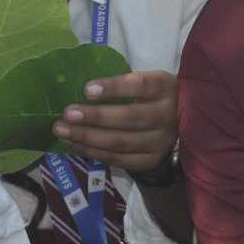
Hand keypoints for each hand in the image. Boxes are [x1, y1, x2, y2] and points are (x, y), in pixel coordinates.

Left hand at [53, 70, 177, 173]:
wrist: (182, 124)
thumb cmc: (153, 96)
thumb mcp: (147, 82)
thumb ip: (123, 83)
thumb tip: (82, 89)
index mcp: (165, 88)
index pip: (140, 86)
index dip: (114, 88)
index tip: (86, 89)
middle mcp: (167, 116)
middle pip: (130, 118)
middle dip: (95, 116)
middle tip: (67, 113)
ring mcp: (160, 142)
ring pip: (121, 142)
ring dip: (87, 137)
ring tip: (62, 130)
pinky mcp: (150, 160)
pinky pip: (118, 159)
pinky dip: (93, 152)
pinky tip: (73, 144)